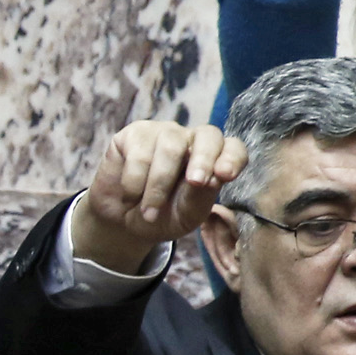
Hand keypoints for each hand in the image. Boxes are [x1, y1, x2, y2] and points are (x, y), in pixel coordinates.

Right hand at [73, 120, 243, 276]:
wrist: (121, 221)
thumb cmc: (162, 217)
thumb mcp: (186, 216)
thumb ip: (200, 197)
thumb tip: (214, 179)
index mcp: (214, 159)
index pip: (233, 148)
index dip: (232, 157)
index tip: (225, 176)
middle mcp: (192, 140)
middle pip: (208, 135)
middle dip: (203, 160)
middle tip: (195, 182)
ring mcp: (163, 133)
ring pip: (170, 148)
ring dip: (157, 186)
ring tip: (149, 212)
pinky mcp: (134, 134)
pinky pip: (138, 153)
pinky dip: (133, 182)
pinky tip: (130, 196)